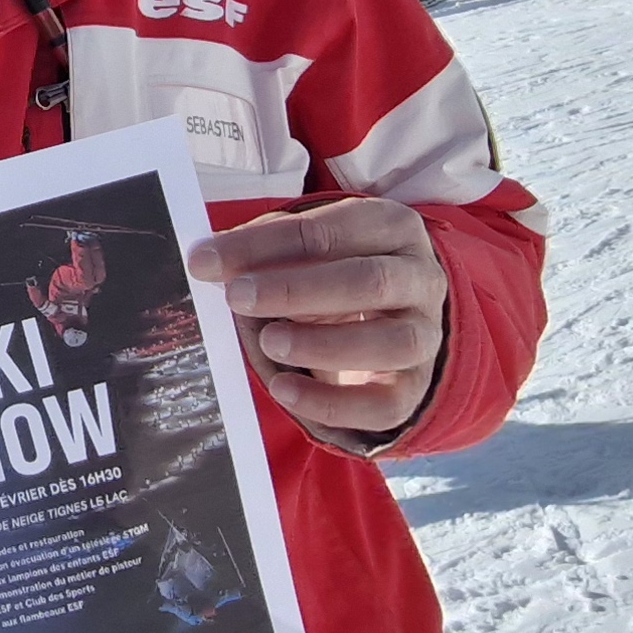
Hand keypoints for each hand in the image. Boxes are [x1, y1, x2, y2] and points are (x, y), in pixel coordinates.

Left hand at [188, 198, 448, 440]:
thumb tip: (207, 261)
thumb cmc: (339, 271)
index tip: (207, 261)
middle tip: (238, 298)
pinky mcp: (415, 387)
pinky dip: (332, 403)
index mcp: (392, 228)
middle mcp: (420, 278)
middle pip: (370, 281)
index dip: (264, 245)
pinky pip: (385, 404)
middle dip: (296, 290)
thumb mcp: (308, 249)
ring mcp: (425, 335)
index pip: (329, 230)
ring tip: (269, 342)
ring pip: (393, 343)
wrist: (395, 316)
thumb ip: (264, 250)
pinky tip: (285, 390)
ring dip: (324, 344)